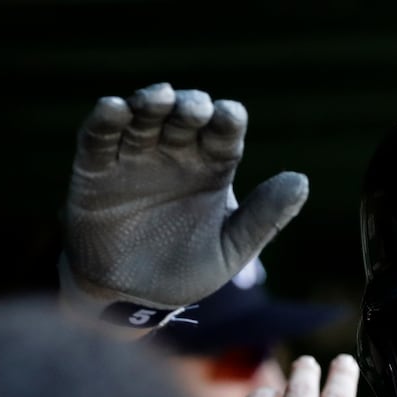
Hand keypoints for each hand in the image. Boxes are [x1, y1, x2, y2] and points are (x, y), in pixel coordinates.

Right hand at [63, 82, 308, 312]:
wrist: (133, 299)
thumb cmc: (188, 271)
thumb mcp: (232, 249)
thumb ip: (264, 217)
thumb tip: (301, 181)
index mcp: (213, 167)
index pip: (224, 131)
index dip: (227, 118)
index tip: (229, 115)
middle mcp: (176, 154)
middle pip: (185, 115)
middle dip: (190, 106)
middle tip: (195, 109)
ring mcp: (135, 158)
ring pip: (142, 117)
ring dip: (149, 101)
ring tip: (157, 97)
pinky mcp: (95, 170)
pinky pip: (98, 138)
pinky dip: (104, 120)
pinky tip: (112, 108)